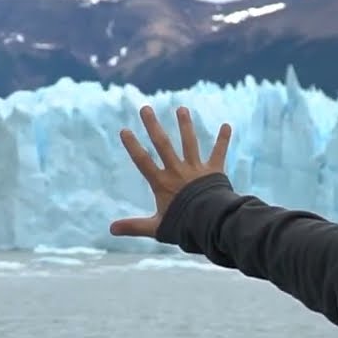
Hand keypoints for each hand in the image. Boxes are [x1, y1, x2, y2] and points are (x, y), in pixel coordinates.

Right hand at [109, 104, 231, 237]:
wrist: (211, 223)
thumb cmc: (183, 227)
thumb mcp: (156, 228)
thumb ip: (134, 226)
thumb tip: (111, 229)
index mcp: (162, 183)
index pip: (143, 161)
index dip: (133, 146)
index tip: (125, 130)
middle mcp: (178, 171)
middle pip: (162, 144)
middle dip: (153, 126)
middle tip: (145, 108)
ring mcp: (196, 169)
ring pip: (189, 143)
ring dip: (185, 125)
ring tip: (182, 109)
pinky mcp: (214, 171)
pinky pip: (219, 153)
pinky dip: (223, 140)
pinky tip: (227, 125)